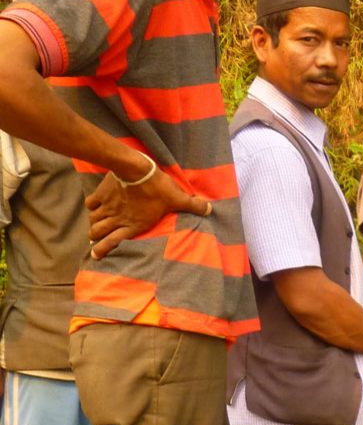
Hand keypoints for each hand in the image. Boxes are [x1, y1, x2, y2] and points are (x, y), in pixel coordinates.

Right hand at [85, 167, 210, 259]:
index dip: (103, 250)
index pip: (113, 242)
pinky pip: (91, 203)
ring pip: (93, 219)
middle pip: (98, 232)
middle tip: (95, 239)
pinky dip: (91, 207)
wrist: (136, 169)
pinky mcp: (102, 194)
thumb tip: (210, 210)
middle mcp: (117, 219)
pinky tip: (93, 206)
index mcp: (133, 225)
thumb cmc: (157, 188)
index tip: (96, 254)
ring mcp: (108, 206)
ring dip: (93, 223)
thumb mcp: (177, 198)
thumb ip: (192, 206)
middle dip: (95, 237)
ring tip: (94, 226)